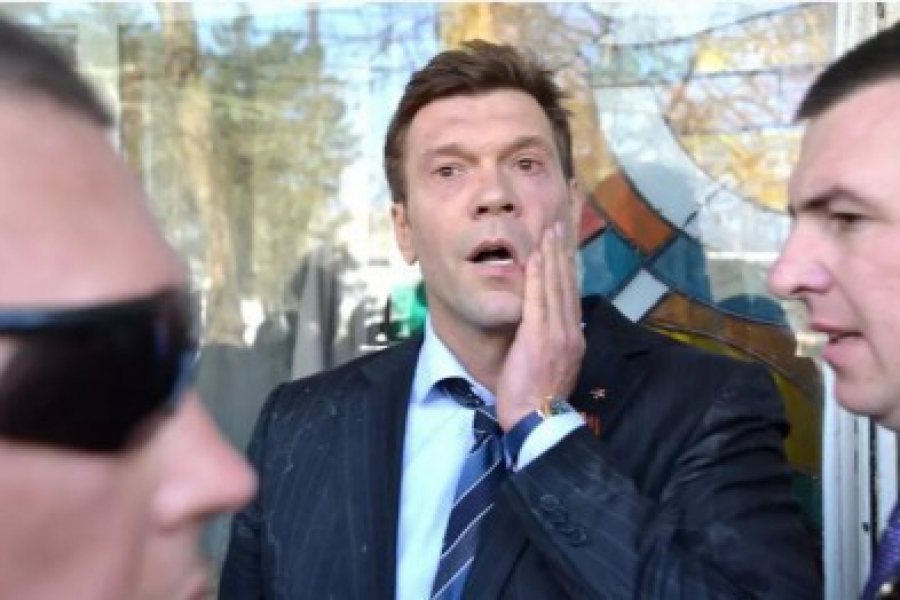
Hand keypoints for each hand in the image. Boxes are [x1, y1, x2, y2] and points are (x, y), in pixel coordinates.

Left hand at [495, 222, 584, 430]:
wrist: (537, 421)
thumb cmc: (538, 401)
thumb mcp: (554, 368)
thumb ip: (554, 345)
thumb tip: (551, 330)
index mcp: (574, 340)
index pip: (572, 297)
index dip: (569, 269)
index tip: (565, 247)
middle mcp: (571, 332)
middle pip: (568, 285)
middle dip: (564, 253)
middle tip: (560, 226)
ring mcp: (558, 333)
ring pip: (556, 286)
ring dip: (552, 255)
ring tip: (549, 231)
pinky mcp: (540, 335)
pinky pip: (539, 298)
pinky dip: (539, 274)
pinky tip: (536, 255)